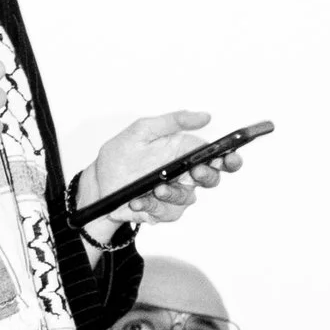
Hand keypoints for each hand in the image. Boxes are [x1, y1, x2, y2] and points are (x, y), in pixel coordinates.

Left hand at [85, 111, 245, 225]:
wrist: (98, 183)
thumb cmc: (120, 154)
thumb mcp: (143, 130)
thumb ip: (173, 121)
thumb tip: (204, 116)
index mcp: (184, 152)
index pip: (216, 156)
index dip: (229, 159)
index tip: (230, 158)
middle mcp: (183, 175)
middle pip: (210, 179)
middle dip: (207, 176)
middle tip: (194, 172)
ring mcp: (174, 195)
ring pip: (187, 198)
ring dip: (172, 193)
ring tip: (156, 188)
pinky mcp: (162, 211)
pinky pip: (166, 213)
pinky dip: (151, 206)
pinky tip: (138, 200)